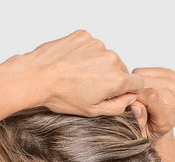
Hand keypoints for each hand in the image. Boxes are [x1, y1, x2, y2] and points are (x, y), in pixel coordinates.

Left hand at [21, 30, 143, 116]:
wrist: (38, 77)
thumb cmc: (61, 96)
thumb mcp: (92, 111)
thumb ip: (117, 106)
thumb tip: (129, 98)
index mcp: (116, 78)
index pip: (137, 82)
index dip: (127, 90)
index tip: (115, 94)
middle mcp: (111, 58)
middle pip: (120, 69)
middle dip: (109, 78)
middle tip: (89, 87)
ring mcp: (97, 45)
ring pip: (105, 57)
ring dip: (96, 65)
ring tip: (77, 76)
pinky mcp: (84, 36)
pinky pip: (91, 46)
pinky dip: (84, 55)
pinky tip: (71, 65)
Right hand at [126, 68, 174, 142]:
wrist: (155, 127)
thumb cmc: (145, 131)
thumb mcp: (136, 133)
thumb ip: (137, 121)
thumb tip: (135, 105)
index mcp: (167, 120)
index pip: (152, 96)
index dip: (135, 96)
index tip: (126, 102)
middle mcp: (174, 102)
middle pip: (148, 86)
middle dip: (135, 92)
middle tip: (131, 103)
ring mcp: (174, 88)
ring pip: (145, 77)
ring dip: (137, 86)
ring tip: (137, 97)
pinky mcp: (170, 76)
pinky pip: (147, 71)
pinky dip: (140, 77)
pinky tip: (142, 88)